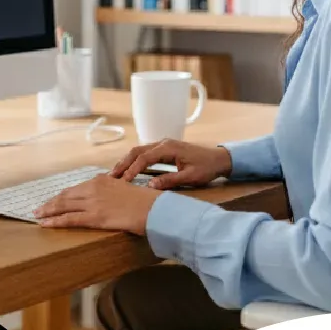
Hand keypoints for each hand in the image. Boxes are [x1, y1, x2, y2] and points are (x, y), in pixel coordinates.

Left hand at [33, 174, 163, 233]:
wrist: (153, 208)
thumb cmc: (144, 201)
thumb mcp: (125, 189)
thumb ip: (112, 191)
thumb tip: (107, 198)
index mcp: (101, 180)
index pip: (76, 188)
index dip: (63, 195)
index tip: (55, 200)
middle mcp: (93, 188)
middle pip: (66, 195)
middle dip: (51, 202)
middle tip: (39, 208)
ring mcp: (93, 202)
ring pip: (63, 206)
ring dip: (48, 211)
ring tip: (37, 215)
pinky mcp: (94, 217)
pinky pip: (69, 219)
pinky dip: (54, 221)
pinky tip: (45, 224)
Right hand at [110, 139, 232, 189]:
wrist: (219, 159)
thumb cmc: (206, 168)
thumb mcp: (189, 177)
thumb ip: (170, 181)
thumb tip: (149, 186)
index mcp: (168, 148)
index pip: (144, 158)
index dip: (132, 170)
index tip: (124, 181)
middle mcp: (163, 143)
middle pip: (137, 151)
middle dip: (123, 163)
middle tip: (111, 176)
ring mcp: (163, 145)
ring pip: (139, 151)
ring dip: (127, 161)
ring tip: (116, 174)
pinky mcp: (164, 149)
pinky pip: (145, 153)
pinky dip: (134, 160)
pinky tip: (128, 170)